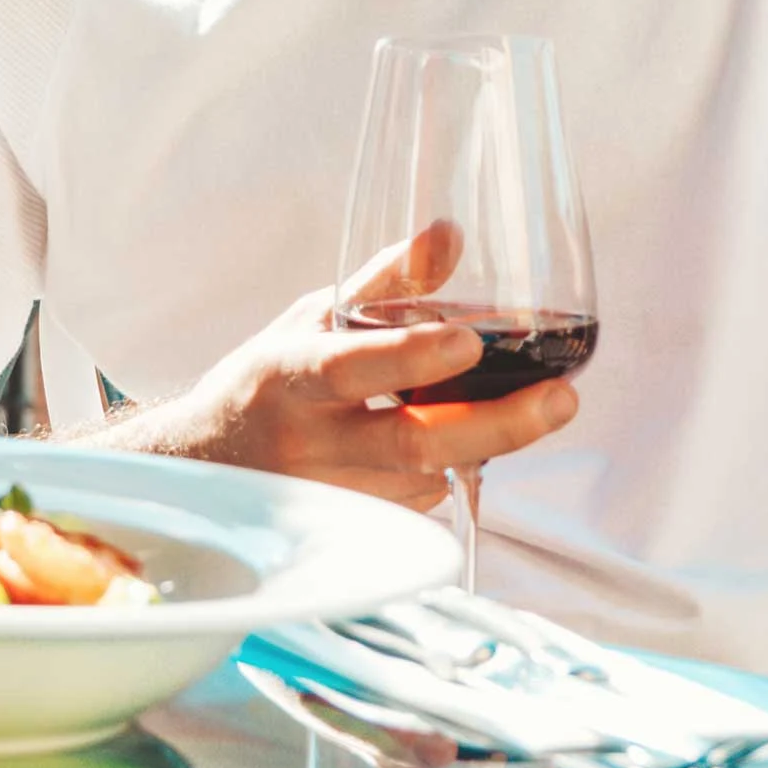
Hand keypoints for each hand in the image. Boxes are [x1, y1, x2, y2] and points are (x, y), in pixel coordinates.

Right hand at [160, 225, 577, 509]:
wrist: (204, 466)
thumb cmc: (269, 379)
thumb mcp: (313, 319)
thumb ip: (385, 281)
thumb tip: (452, 234)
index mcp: (290, 374)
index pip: (352, 368)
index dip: (410, 358)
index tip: (468, 341)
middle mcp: (305, 442)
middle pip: (412, 444)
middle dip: (497, 424)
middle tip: (563, 400)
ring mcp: (327, 498)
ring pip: (427, 477)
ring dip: (478, 443)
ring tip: (509, 407)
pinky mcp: (347, 534)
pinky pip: (421, 502)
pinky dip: (449, 470)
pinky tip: (447, 444)